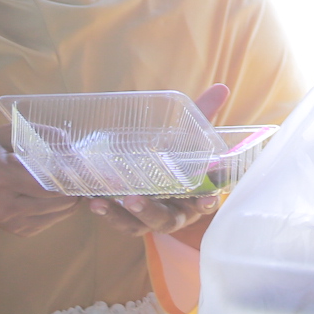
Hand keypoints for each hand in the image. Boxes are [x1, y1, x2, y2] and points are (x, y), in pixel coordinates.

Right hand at [0, 124, 79, 291]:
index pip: (48, 181)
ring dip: (72, 195)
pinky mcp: (17, 230)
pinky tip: (56, 190)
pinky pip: (51, 220)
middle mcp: (7, 206)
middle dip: (76, 183)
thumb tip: (68, 142)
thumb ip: (35, 134)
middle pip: (59, 199)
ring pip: (60, 211)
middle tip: (83, 168)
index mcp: (0, 178)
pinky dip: (60, 205)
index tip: (80, 159)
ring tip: (72, 177)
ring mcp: (12, 222)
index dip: (70, 171)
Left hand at [86, 84, 231, 239]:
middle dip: (150, 211)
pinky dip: (107, 214)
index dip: (207, 203)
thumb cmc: (182, 154)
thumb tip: (221, 87)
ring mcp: (152, 219)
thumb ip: (204, 114)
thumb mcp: (191, 135)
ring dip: (120, 216)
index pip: (206, 202)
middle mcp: (176, 212)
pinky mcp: (131, 219)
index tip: (206, 200)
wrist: (161, 167)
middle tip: (134, 199)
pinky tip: (92, 200)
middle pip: (166, 220)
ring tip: (101, 202)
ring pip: (139, 225)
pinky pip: (120, 222)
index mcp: (196, 195)